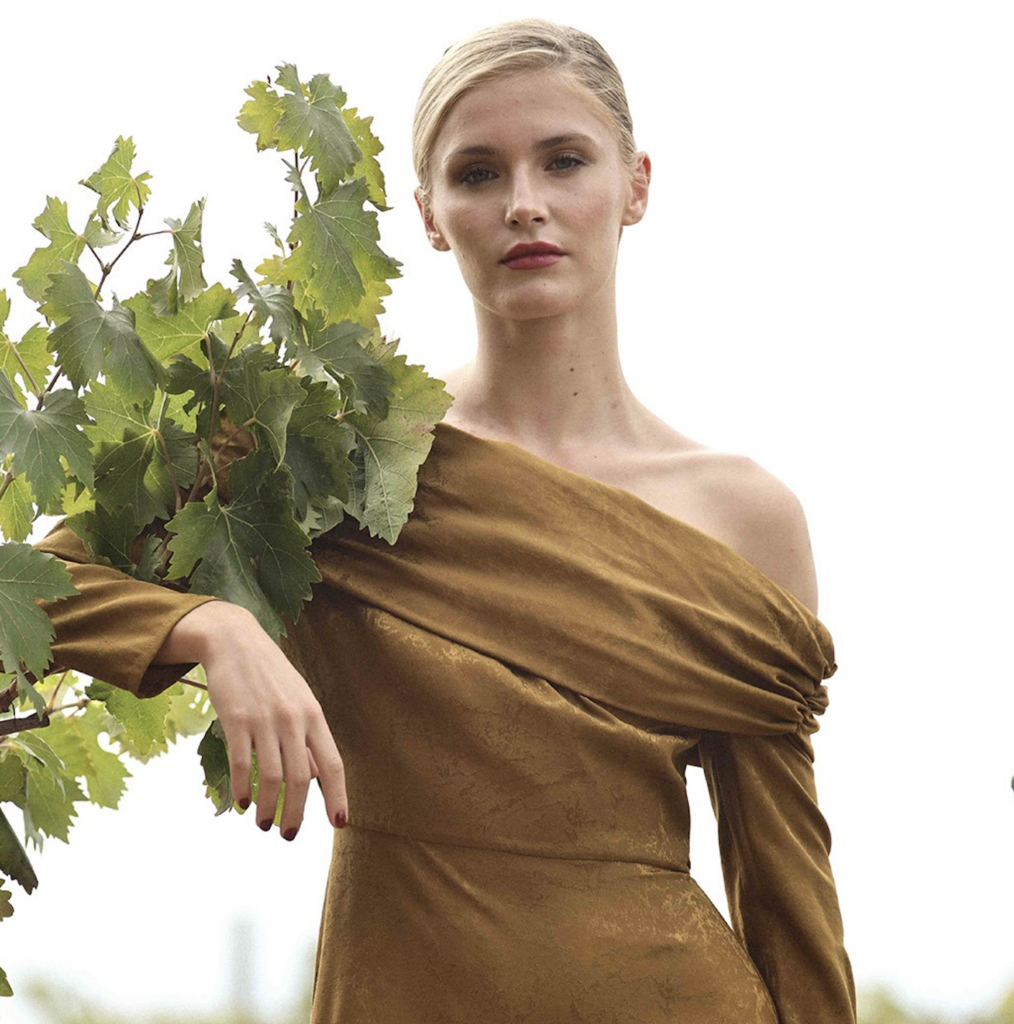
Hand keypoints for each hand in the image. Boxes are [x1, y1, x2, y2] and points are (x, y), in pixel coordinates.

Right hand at [156, 601, 347, 838]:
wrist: (235, 641)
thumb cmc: (270, 675)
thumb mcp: (298, 701)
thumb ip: (306, 738)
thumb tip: (314, 777)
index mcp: (314, 715)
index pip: (332, 764)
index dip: (337, 796)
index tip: (338, 823)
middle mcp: (293, 719)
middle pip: (302, 779)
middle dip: (297, 813)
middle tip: (289, 835)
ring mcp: (265, 719)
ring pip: (272, 777)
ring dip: (268, 808)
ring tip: (263, 823)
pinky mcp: (236, 719)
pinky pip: (243, 764)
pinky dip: (243, 789)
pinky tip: (241, 803)